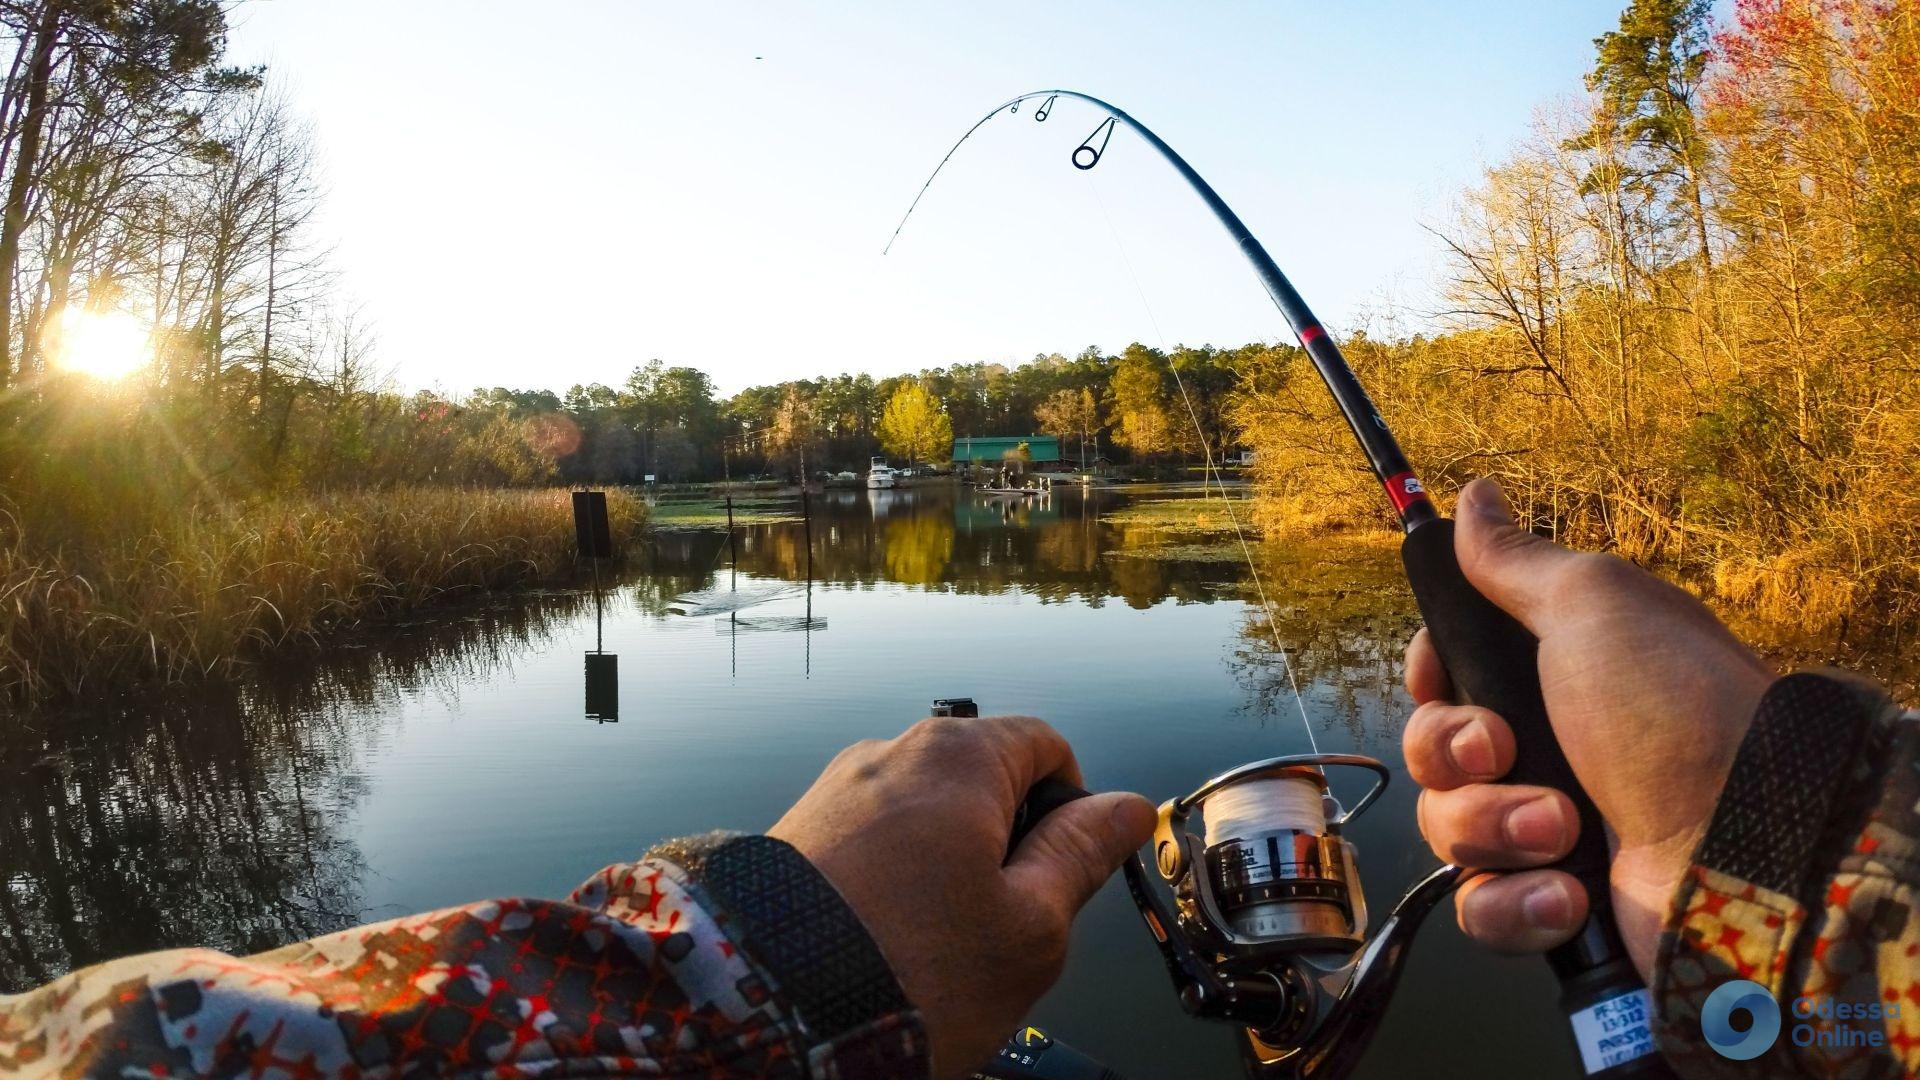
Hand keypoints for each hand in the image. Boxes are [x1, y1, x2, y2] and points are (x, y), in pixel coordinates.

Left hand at [769, 715, 1155, 1077]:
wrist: (767, 1014)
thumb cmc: (914, 973)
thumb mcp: (1030, 925)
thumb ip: (1082, 854)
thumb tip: (1128, 807)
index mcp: (958, 756)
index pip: (1045, 744)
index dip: (1072, 805)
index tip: (1066, 870)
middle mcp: (890, 752)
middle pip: (982, 778)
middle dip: (1006, 843)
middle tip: (1003, 925)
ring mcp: (835, 790)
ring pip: (926, 815)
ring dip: (948, 867)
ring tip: (935, 947)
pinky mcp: (795, 832)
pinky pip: (871, 841)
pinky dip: (894, 882)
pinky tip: (887, 941)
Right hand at [1403, 478, 1773, 977]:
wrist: (1748, 846)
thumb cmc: (1674, 710)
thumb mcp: (1593, 606)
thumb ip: (1516, 560)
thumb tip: (1474, 493)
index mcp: (1552, 677)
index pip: (1443, 675)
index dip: (1429, 677)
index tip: (1441, 677)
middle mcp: (1547, 750)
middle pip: (1432, 750)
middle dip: (1455, 753)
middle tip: (1505, 750)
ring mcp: (1548, 832)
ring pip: (1446, 829)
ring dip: (1492, 828)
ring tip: (1563, 829)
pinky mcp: (1552, 906)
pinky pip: (1480, 908)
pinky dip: (1514, 904)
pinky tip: (1566, 893)